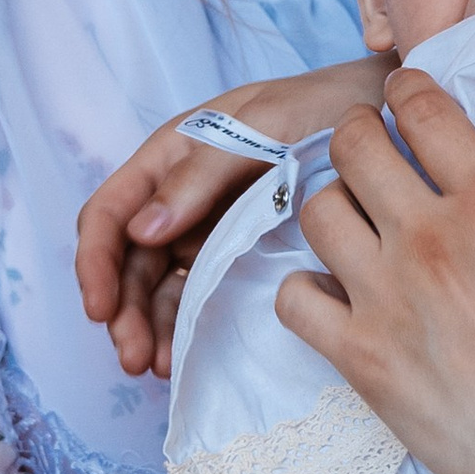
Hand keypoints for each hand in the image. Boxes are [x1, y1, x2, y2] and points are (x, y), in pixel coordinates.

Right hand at [78, 54, 390, 376]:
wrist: (379, 118)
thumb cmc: (320, 107)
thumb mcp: (262, 127)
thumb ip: (200, 175)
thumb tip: (143, 232)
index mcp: (169, 157)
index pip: (110, 213)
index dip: (95, 263)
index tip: (101, 309)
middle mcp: (177, 196)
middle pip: (128, 262)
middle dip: (123, 311)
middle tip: (135, 357)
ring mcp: (205, 228)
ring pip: (156, 287)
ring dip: (149, 327)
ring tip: (157, 366)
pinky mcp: (236, 255)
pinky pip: (194, 295)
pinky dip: (181, 327)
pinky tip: (182, 356)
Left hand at [279, 72, 474, 473]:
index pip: (423, 111)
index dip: (406, 94)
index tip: (402, 99)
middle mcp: (431, 239)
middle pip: (355, 146)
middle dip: (358, 138)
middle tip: (367, 153)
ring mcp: (386, 297)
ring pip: (318, 211)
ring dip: (333, 210)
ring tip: (352, 226)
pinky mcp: (358, 356)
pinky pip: (294, 298)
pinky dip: (307, 293)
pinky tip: (334, 300)